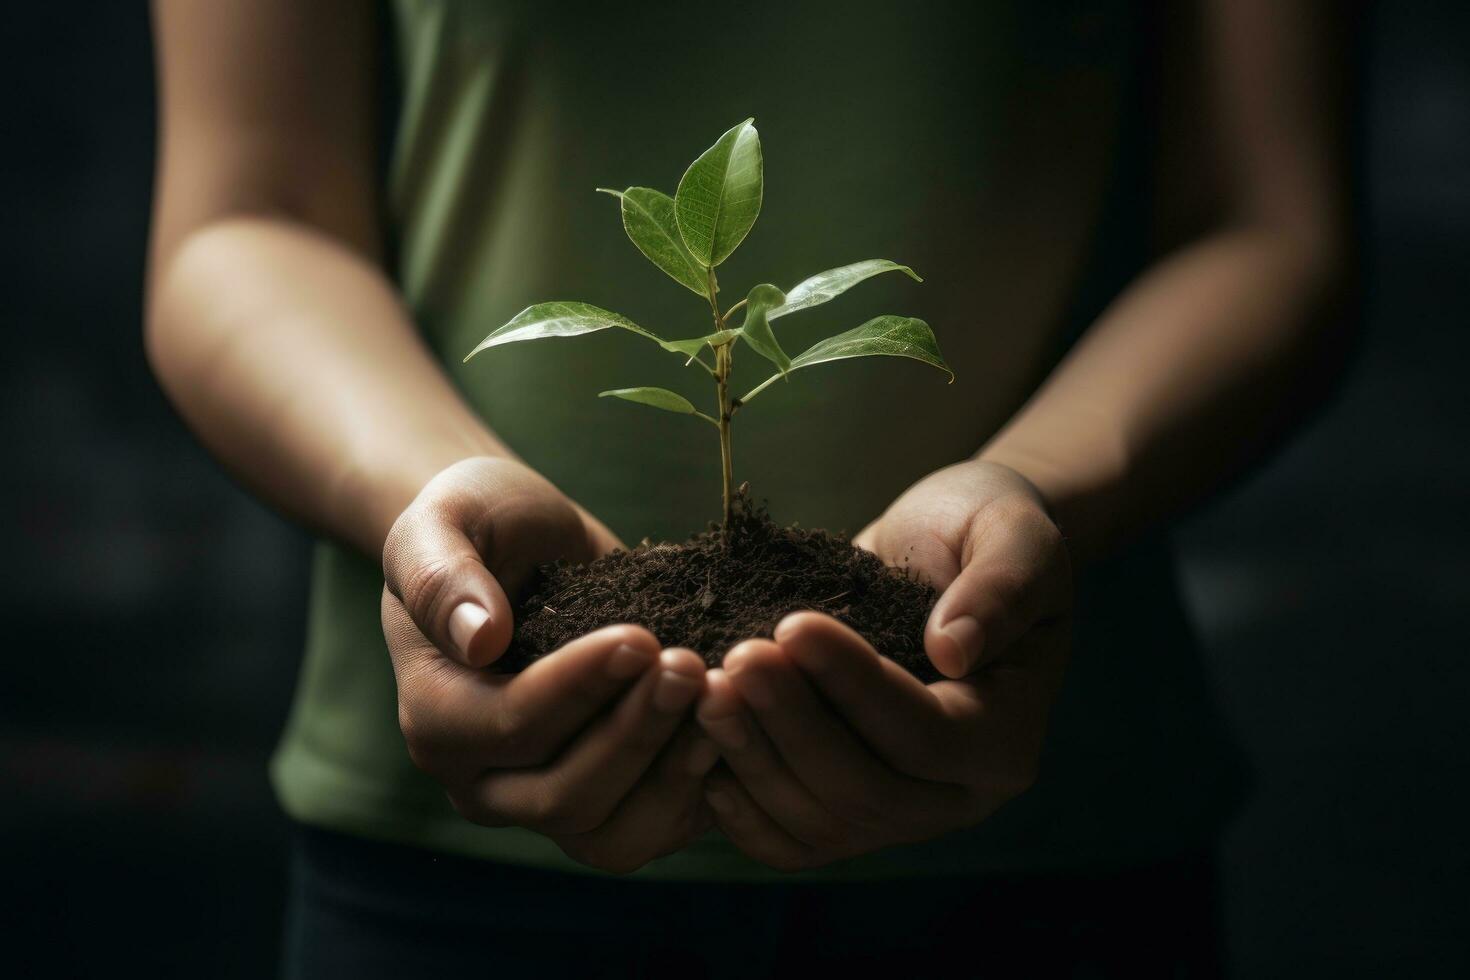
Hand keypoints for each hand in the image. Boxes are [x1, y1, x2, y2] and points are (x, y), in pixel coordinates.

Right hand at [382, 456, 718, 872]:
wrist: (531, 543)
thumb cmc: (480, 525)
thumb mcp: (444, 521)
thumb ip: (442, 576)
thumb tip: (478, 639)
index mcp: (434, 718)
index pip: (508, 726)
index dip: (578, 687)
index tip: (638, 637)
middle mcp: (482, 781)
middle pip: (562, 795)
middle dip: (634, 732)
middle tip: (690, 665)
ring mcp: (544, 803)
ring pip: (609, 834)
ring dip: (672, 768)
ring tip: (716, 694)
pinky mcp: (610, 803)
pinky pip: (655, 828)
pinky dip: (698, 785)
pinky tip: (730, 721)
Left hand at [695, 460, 1070, 869]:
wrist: (939, 548)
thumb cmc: (982, 531)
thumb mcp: (1014, 535)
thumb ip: (999, 588)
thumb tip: (954, 649)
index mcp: (1007, 736)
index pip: (927, 734)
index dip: (855, 685)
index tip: (792, 625)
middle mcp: (957, 794)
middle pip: (867, 793)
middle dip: (793, 726)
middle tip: (735, 659)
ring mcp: (898, 812)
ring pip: (819, 821)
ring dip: (754, 758)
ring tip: (703, 688)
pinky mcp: (844, 810)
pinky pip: (789, 839)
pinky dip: (740, 804)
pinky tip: (699, 745)